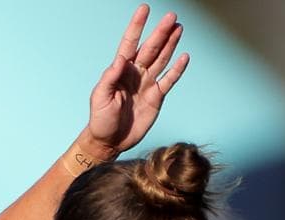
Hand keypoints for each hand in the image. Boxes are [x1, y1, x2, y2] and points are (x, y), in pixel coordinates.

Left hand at [87, 5, 189, 154]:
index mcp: (120, 70)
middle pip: (151, 48)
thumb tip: (120, 60)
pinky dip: (177, 69)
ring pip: (162, 59)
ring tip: (179, 28)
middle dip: (161, 32)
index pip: (130, 43)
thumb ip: (110, 77)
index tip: (144, 9)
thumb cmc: (100, 119)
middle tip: (172, 16)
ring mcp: (147, 84)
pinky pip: (169, 80)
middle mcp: (135, 73)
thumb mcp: (100, 97)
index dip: (137, 26)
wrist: (110, 141)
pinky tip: (184, 57)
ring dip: (170, 44)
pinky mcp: (156, 97)